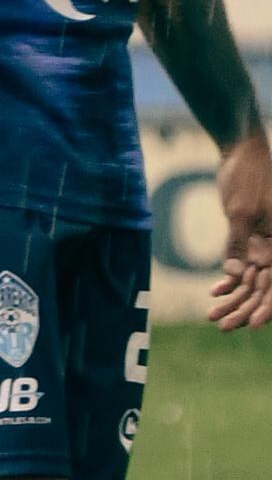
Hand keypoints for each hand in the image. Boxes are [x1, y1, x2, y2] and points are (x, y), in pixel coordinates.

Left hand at [210, 134, 270, 329]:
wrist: (241, 152)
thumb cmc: (247, 177)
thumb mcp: (240, 210)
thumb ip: (239, 241)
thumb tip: (236, 273)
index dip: (268, 306)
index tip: (254, 325)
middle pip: (265, 286)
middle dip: (246, 308)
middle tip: (224, 327)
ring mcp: (265, 241)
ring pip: (252, 278)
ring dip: (235, 298)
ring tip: (213, 317)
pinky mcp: (250, 235)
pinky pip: (242, 263)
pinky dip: (230, 278)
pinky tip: (215, 293)